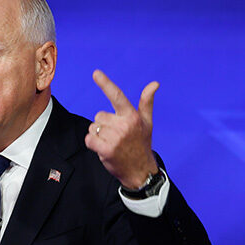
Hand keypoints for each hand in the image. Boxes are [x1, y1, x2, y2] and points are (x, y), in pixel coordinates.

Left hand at [84, 69, 159, 188]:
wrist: (140, 171)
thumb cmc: (141, 144)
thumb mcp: (147, 123)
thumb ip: (146, 102)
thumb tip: (154, 83)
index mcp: (132, 116)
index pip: (117, 96)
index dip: (105, 84)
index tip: (95, 73)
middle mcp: (124, 125)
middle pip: (99, 116)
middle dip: (103, 125)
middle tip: (116, 136)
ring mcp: (115, 138)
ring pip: (93, 127)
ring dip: (98, 135)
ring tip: (112, 143)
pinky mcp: (106, 150)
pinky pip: (89, 139)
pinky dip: (92, 143)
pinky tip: (103, 148)